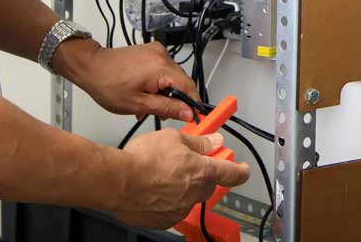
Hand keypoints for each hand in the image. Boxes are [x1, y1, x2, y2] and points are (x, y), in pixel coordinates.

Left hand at [53, 39, 198, 120]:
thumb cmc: (107, 84)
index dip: (193, 104)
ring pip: (173, 77)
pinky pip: (164, 69)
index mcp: (160, 68)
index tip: (194, 116)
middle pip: (182, 82)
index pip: (189, 87)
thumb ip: (167, 108)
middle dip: (176, 100)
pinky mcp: (152, 51)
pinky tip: (148, 91)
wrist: (91, 66)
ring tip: (149, 103)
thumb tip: (188, 113)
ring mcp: (157, 51)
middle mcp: (162, 56)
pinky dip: (159, 82)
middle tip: (163, 113)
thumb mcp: (138, 104)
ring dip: (166, 92)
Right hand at [113, 130, 249, 228]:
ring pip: (189, 198)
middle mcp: (194, 194)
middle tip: (190, 164)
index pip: (232, 174)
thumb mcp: (174, 139)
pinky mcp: (164, 221)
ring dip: (183, 187)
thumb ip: (198, 142)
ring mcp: (179, 210)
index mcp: (202, 172)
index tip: (242, 169)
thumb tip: (214, 142)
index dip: (240, 171)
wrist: (117, 181)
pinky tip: (154, 189)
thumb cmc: (142, 159)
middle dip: (203, 175)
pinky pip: (172, 209)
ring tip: (162, 175)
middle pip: (208, 185)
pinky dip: (168, 200)